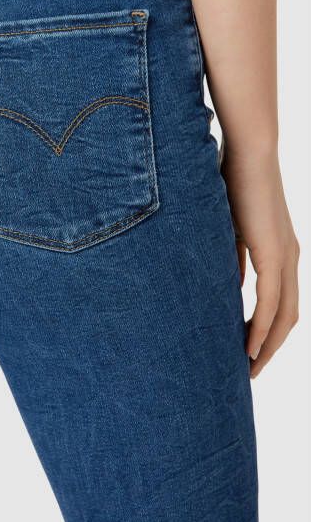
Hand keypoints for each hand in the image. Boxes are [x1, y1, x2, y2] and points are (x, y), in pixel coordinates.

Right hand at [221, 144, 298, 377]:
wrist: (249, 151)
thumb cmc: (235, 178)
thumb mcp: (231, 225)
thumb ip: (234, 254)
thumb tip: (231, 280)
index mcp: (281, 249)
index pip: (280, 302)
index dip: (267, 329)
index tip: (247, 349)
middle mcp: (290, 257)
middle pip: (288, 317)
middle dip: (270, 347)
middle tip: (249, 370)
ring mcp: (285, 256)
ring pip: (284, 317)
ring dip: (267, 346)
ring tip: (249, 368)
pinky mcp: (274, 254)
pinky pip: (270, 303)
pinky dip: (261, 329)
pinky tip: (249, 347)